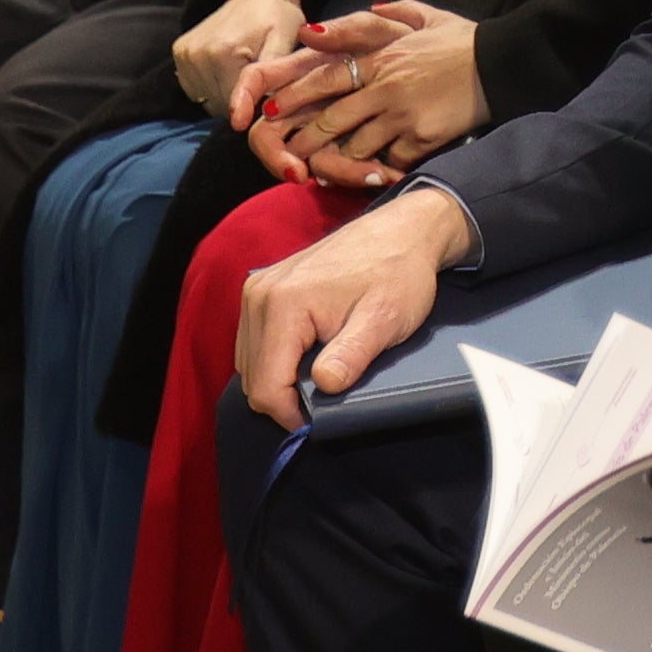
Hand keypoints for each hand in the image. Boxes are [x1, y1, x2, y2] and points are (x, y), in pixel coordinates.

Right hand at [176, 0, 307, 115]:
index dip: (255, 105)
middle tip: (258, 81)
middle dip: (241, 101)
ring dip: (225, 94)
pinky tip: (227, 71)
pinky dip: (211, 87)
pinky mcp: (179, 52)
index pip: (235, 105)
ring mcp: (184, 53)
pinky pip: (195, 90)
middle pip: (219, 104)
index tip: (268, 92)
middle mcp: (197, 54)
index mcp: (223, 52)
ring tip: (242, 73)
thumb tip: (264, 108)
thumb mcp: (285, 42)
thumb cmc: (278, 18)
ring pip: (206, 100)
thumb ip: (272, 75)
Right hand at [239, 185, 474, 422]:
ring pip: (250, 363)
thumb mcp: (385, 320)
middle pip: (253, 377)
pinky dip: (276, 359)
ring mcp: (257, 288)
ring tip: (321, 373)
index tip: (320, 421)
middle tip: (326, 397)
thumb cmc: (397, 273)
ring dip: (279, 379)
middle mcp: (260, 294)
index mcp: (284, 303)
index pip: (265, 386)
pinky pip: (254, 342)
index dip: (291, 415)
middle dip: (285, 398)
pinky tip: (308, 356)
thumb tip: (325, 386)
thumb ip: (352, 355)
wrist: (402, 231)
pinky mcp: (262, 288)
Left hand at [265, 0, 491, 181]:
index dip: (294, 95)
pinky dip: (381, 169)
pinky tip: (374, 174)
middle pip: (332, 119)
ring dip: (342, 159)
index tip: (271, 110)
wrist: (502, 65)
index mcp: (381, 58)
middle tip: (289, 153)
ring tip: (326, 170)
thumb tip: (369, 12)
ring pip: (356, 146)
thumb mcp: (427, 16)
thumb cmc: (464, 41)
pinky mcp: (422, 138)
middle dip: (307, 139)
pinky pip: (390, 160)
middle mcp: (385, 87)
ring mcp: (402, 115)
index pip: (326, 77)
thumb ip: (392, 15)